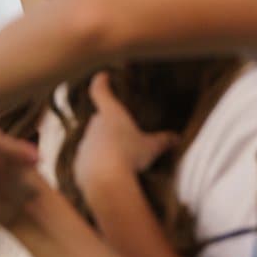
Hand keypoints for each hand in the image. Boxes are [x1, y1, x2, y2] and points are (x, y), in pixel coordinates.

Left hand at [74, 73, 178, 188]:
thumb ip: (163, 140)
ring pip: (92, 141)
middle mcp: (93, 126)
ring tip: (118, 157)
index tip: (102, 76)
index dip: (101, 83)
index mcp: (111, 115)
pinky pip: (87, 161)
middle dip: (108, 124)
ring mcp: (84, 145)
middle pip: (99, 120)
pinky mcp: (78, 164)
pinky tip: (107, 173)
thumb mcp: (151, 147)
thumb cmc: (130, 156)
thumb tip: (177, 138)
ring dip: (102, 146)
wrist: (105, 180)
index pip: (100, 92)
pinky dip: (95, 164)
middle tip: (120, 130)